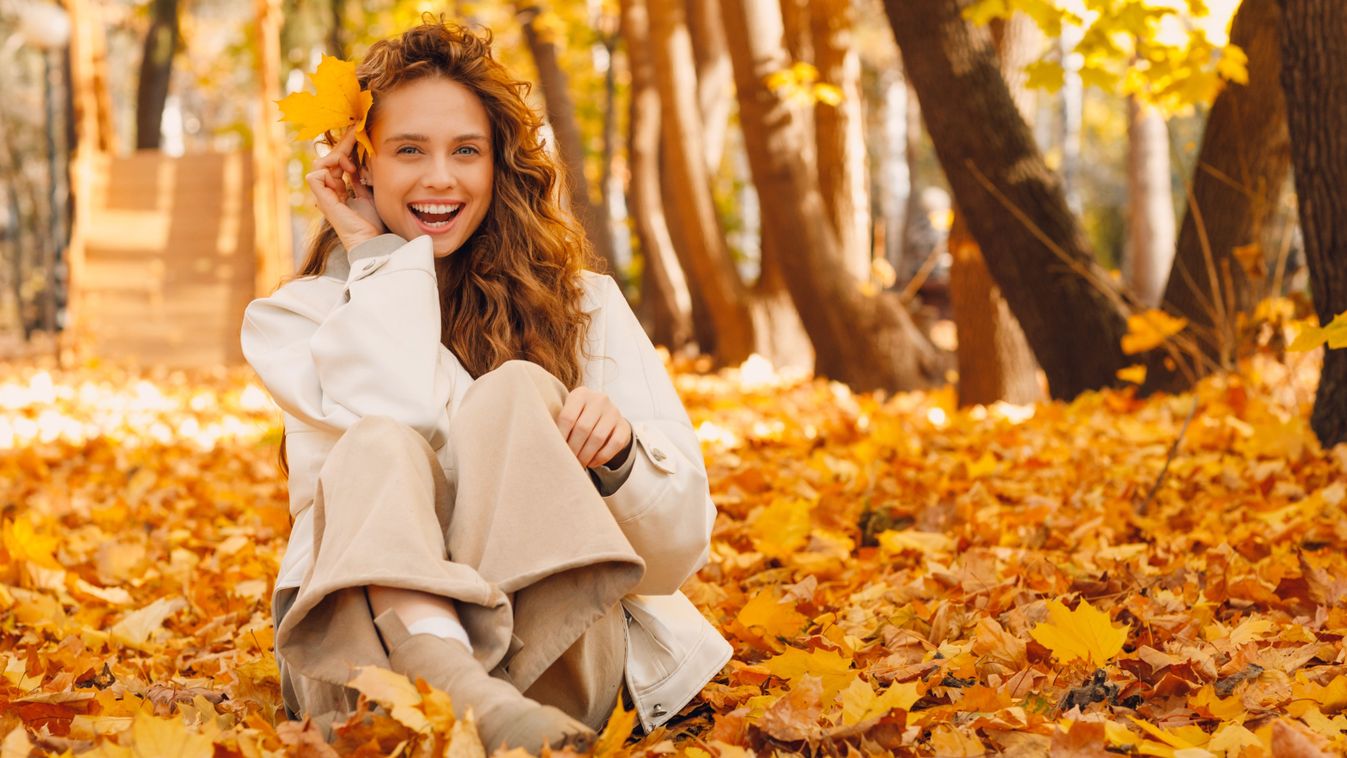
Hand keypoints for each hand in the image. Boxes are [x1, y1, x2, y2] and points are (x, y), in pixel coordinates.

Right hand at [306, 127, 383, 252]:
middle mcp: (329, 190)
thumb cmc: (372, 222)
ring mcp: (325, 195)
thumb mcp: (369, 194)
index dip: (346, 147)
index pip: (338, 162)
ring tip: (352, 166)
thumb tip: (361, 163)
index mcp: (338, 189)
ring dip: (336, 157)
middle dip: (342, 145)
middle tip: (355, 132)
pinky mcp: (323, 200)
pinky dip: (329, 171)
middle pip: (328, 159)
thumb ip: (361, 179)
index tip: (358, 134)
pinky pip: (315, 176)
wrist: (371, 239)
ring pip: (320, 164)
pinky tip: (345, 174)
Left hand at [556, 387, 632, 467]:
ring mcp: (614, 412)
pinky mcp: (623, 426)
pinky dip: (601, 457)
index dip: (560, 436)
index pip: (567, 417)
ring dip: (586, 455)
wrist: (606, 416)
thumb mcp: (569, 413)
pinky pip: (613, 445)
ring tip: (578, 464)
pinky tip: (592, 462)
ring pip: (598, 438)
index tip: (555, 450)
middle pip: (583, 428)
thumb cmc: (580, 417)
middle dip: (573, 448)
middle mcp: (599, 400)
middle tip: (567, 461)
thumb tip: (548, 446)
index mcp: (581, 394)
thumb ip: (559, 424)